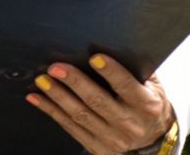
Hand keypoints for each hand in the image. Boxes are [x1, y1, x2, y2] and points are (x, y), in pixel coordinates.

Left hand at [25, 54, 173, 154]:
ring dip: (58, 96)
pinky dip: (51, 111)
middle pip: (98, 101)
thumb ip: (136, 68)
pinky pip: (70, 127)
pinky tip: (36, 98)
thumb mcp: (152, 85)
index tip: (94, 57)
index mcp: (146, 105)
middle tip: (55, 68)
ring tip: (42, 80)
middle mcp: (130, 124)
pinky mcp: (98, 147)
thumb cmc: (147, 102)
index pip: (127, 86)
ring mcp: (113, 139)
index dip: (111, 72)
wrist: (153, 138)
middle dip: (75, 83)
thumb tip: (112, 44)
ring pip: (80, 116)